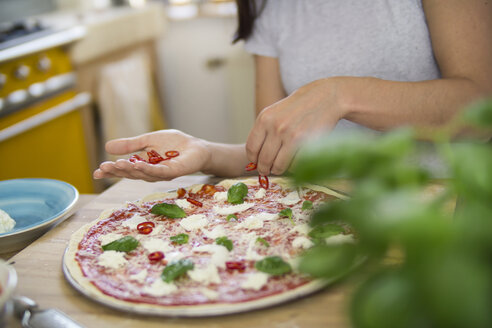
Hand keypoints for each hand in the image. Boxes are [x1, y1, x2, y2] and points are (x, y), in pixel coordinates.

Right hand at [93, 129, 210, 181]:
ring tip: (116, 165)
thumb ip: (130, 145)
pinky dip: (148, 169)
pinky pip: (159, 172)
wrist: (196, 147)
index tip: (97, 171)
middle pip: (131, 174)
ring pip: (143, 174)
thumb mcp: (148, 141)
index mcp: (143, 165)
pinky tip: (138, 165)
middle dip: (116, 172)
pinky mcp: (173, 171)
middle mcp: (150, 173)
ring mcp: (162, 174)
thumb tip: (107, 146)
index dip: (111, 171)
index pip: (125, 170)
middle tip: (102, 168)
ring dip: (129, 170)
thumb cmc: (174, 145)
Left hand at [246, 79, 342, 175]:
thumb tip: (255, 156)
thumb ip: (264, 131)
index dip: (253, 159)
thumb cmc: (299, 106)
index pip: (251, 148)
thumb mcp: (275, 112)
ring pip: (278, 166)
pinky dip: (293, 167)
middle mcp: (276, 128)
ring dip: (278, 169)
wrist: (326, 97)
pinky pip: (295, 165)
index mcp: (265, 119)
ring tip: (280, 167)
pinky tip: (293, 161)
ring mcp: (292, 136)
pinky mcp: (307, 144)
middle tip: (267, 170)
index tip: (256, 163)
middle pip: (264, 160)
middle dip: (264, 168)